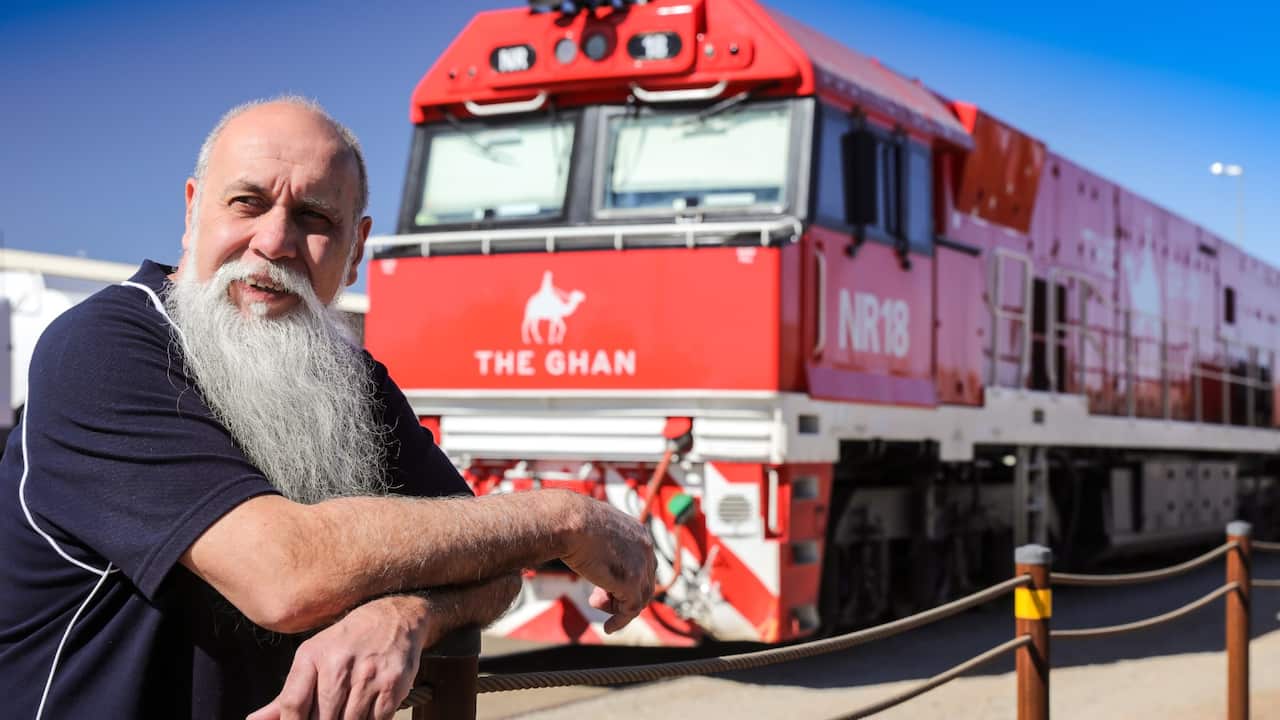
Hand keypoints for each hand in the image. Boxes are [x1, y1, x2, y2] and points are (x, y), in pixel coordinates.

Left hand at [247, 595, 428, 719]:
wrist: (393, 617)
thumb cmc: (345, 643)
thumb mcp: (312, 658)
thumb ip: (287, 695)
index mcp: (312, 656)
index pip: (293, 704)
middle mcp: (339, 664)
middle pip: (322, 719)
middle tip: (328, 718)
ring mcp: (367, 675)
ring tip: (344, 714)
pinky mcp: (392, 685)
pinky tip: (365, 714)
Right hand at [560, 496, 656, 632]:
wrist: (566, 519)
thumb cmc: (570, 521)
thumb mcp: (594, 530)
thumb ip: (603, 545)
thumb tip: (594, 555)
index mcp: (638, 532)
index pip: (643, 564)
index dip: (625, 579)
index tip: (604, 586)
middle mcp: (645, 547)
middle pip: (644, 582)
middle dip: (621, 594)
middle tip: (597, 598)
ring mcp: (640, 564)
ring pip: (639, 598)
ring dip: (618, 608)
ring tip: (596, 605)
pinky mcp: (631, 581)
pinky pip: (631, 609)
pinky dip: (621, 621)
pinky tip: (608, 627)